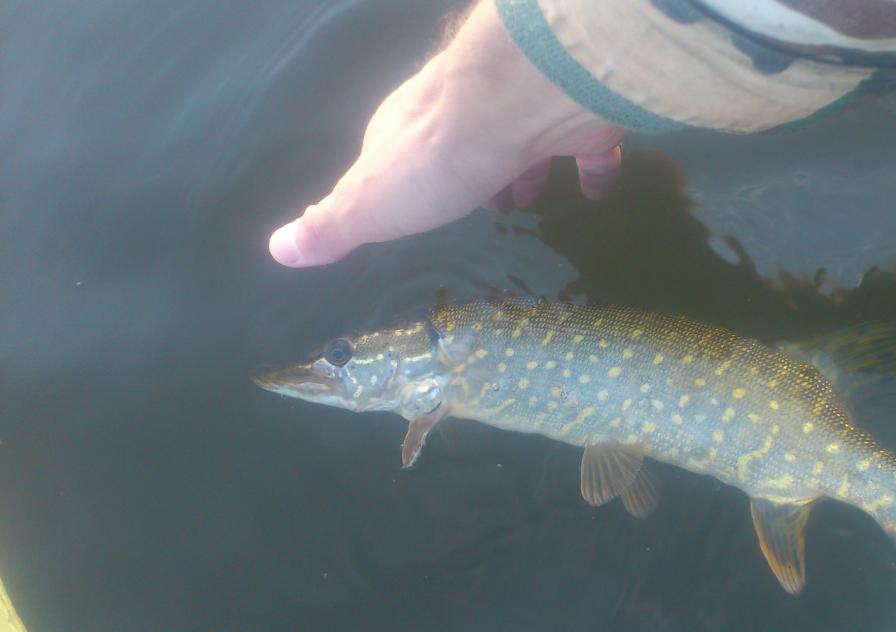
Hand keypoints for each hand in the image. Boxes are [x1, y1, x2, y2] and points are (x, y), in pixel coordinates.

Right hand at [269, 0, 625, 266]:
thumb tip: (278, 248)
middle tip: (482, 208)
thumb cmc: (438, 156)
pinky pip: (587, 144)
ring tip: (532, 201)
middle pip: (463, 144)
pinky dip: (592, 167)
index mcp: (409, 131)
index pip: (395, 154)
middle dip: (468, 172)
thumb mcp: (371, 202)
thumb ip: (333, 225)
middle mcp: (466, 113)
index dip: (400, 179)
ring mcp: (525, 112)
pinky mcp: (577, 119)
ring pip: (523, 141)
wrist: (521, 100)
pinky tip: (597, 190)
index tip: (408, 203)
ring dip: (526, 168)